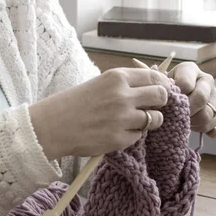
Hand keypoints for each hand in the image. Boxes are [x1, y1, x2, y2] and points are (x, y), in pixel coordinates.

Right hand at [29, 67, 171, 159]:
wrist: (53, 125)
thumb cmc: (75, 102)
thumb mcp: (100, 83)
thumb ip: (125, 84)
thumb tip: (154, 84)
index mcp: (117, 77)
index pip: (154, 78)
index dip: (161, 85)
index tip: (160, 91)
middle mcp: (123, 95)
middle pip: (161, 96)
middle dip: (160, 102)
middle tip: (150, 107)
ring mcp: (122, 118)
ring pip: (155, 119)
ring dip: (149, 121)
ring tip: (133, 121)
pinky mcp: (119, 139)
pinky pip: (139, 136)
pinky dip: (132, 135)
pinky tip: (118, 132)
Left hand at [167, 62, 215, 136]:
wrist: (177, 94)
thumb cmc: (167, 89)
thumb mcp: (163, 84)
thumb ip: (164, 88)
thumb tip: (168, 98)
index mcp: (190, 69)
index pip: (185, 84)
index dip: (177, 97)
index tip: (168, 103)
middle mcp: (206, 79)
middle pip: (201, 98)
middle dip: (187, 110)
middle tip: (176, 116)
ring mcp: (215, 94)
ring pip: (208, 114)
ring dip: (193, 122)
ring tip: (183, 121)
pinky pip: (212, 124)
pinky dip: (201, 128)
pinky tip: (192, 125)